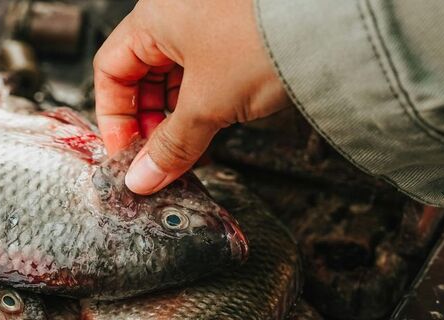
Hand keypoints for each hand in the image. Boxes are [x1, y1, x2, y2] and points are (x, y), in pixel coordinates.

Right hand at [94, 0, 290, 193]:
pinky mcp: (237, 36)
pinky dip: (202, 105)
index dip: (114, 118)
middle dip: (148, 123)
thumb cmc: (267, 38)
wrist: (332, 22)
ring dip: (177, 119)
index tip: (126, 153)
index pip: (111, 70)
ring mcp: (208, 22)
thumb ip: (170, 146)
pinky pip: (204, 74)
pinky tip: (209, 131)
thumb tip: (144, 178)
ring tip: (186, 152)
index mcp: (154, 15)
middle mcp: (177, 12)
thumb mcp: (208, 103)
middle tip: (157, 159)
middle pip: (142, 76)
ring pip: (175, 78)